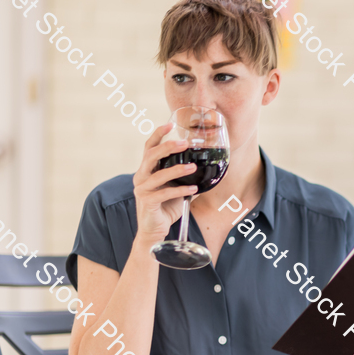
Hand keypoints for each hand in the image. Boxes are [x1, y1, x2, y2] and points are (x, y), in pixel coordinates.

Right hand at [132, 123, 197, 243]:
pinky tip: (193, 191)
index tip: (169, 123)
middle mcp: (141, 177)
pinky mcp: (147, 202)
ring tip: (192, 167)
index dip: (158, 135)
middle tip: (184, 143)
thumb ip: (190, 180)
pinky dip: (180, 191)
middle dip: (167, 146)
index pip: (149, 147)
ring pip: (158, 175)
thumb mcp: (178, 190)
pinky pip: (164, 194)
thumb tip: (212, 172)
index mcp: (147, 170)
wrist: (155, 231)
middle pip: (151, 156)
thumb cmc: (165, 208)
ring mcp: (142, 189)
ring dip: (177, 169)